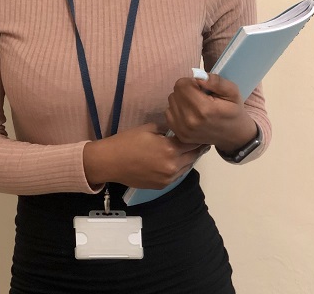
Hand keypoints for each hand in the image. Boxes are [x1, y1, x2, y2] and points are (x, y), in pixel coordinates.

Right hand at [83, 123, 204, 189]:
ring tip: (192, 149)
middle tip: (202, 139)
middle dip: (198, 147)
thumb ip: (167, 128)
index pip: (192, 142)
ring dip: (190, 158)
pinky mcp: (162, 186)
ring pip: (187, 167)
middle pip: (193, 156)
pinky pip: (177, 175)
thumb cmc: (128, 141)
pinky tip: (177, 159)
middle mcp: (173, 166)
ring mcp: (168, 179)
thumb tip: (177, 128)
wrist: (110, 162)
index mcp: (170, 149)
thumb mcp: (149, 128)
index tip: (203, 131)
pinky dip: (180, 166)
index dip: (198, 136)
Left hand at [165, 73, 257, 152]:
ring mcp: (183, 130)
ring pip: (171, 101)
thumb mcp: (232, 91)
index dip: (191, 82)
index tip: (202, 88)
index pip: (182, 84)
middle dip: (186, 90)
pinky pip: (168, 113)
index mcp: (204, 109)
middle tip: (200, 97)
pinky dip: (177, 110)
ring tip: (196, 105)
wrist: (233, 135)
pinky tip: (190, 113)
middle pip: (175, 92)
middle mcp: (190, 121)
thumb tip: (197, 76)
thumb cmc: (233, 110)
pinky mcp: (179, 135)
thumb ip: (216, 81)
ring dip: (181, 99)